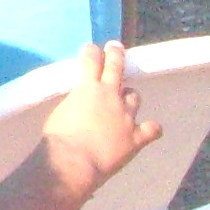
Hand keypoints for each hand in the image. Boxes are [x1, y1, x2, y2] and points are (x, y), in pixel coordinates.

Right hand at [38, 42, 160, 191]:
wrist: (74, 161)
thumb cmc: (58, 138)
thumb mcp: (60, 112)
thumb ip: (74, 103)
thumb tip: (80, 105)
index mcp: (87, 88)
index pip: (91, 60)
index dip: (92, 52)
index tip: (92, 48)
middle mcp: (110, 96)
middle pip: (117, 68)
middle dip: (116, 55)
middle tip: (116, 47)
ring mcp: (126, 115)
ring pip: (134, 97)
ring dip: (129, 97)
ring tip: (124, 100)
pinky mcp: (136, 136)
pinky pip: (152, 128)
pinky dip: (150, 127)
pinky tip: (148, 128)